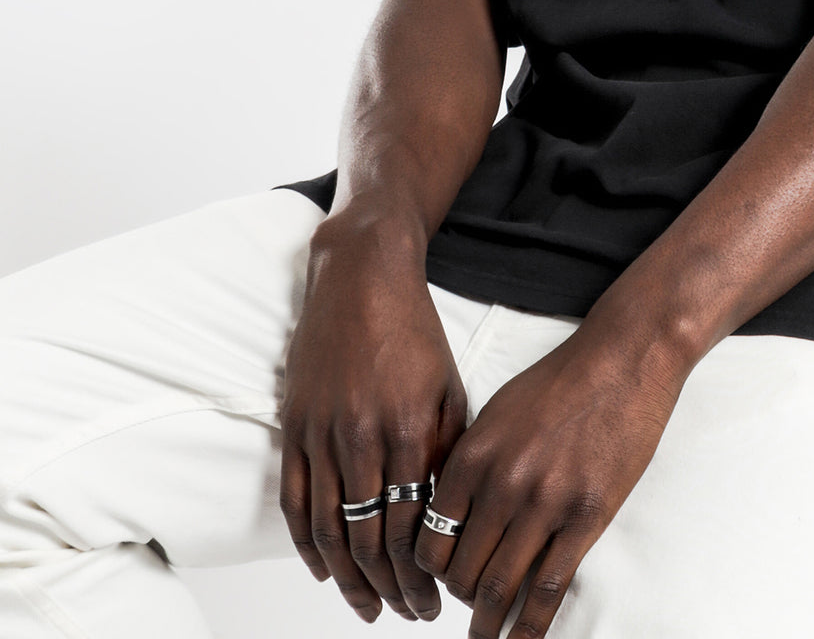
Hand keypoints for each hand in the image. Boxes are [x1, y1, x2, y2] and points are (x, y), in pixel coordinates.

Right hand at [278, 212, 467, 623]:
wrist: (362, 277)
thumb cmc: (413, 330)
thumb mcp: (450, 386)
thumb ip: (448, 451)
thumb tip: (448, 514)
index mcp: (410, 430)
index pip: (412, 528)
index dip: (421, 574)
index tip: (434, 601)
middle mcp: (363, 438)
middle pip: (370, 539)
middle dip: (391, 588)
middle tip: (408, 614)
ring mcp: (322, 433)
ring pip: (330, 530)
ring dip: (349, 579)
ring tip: (369, 608)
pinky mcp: (295, 424)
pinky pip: (294, 499)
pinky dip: (306, 543)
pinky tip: (323, 571)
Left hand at [411, 321, 685, 637]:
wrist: (622, 360)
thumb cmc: (561, 380)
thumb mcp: (497, 411)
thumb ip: (471, 461)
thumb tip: (452, 512)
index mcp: (472, 455)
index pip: (429, 537)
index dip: (429, 570)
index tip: (437, 581)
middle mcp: (501, 483)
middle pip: (460, 570)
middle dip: (458, 600)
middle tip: (466, 609)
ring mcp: (544, 503)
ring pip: (498, 588)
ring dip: (487, 625)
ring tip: (485, 638)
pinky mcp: (586, 517)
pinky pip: (548, 588)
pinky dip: (530, 627)